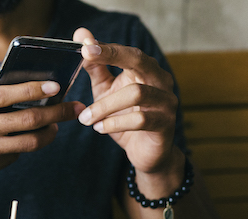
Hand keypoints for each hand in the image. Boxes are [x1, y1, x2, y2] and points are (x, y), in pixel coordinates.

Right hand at [0, 81, 82, 198]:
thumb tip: (23, 96)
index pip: (6, 94)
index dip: (35, 90)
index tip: (56, 87)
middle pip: (26, 120)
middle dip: (56, 114)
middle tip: (72, 110)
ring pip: (27, 142)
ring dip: (47, 135)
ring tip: (55, 129)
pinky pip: (13, 158)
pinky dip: (22, 150)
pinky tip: (23, 144)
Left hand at [73, 27, 179, 175]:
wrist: (147, 154)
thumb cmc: (126, 118)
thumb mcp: (106, 91)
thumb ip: (95, 67)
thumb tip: (81, 36)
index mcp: (146, 70)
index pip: (128, 52)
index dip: (106, 48)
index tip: (84, 45)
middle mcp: (160, 81)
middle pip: (140, 60)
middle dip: (112, 56)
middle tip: (87, 57)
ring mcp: (166, 102)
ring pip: (136, 93)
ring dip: (105, 105)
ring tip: (86, 117)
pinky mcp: (165, 124)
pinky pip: (140, 120)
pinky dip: (114, 123)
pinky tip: (99, 128)